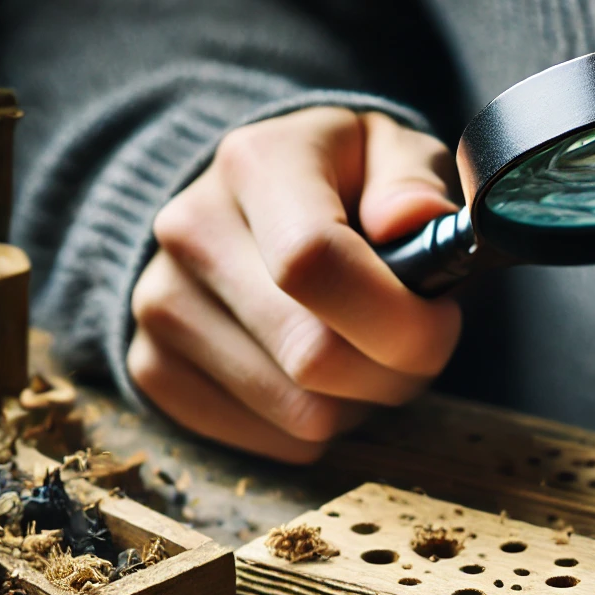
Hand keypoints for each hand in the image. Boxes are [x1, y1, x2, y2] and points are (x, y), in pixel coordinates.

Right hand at [127, 107, 460, 462]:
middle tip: (414, 347)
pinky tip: (317, 380)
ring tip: (363, 355)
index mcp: (257, 164)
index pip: (314, 264)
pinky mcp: (154, 367)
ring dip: (358, 403)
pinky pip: (266, 441)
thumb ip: (415, 179)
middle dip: (394, 372)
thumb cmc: (347, 188)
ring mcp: (160, 305)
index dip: (397, 319)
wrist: (254, 211)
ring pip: (297, 413)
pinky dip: (314, 429)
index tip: (440, 321)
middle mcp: (191, 231)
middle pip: (312, 355)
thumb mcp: (394, 153)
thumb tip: (412, 220)